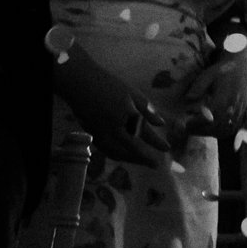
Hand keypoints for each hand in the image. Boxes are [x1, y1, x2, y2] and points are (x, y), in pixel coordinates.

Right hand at [53, 51, 175, 167]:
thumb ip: (147, 109)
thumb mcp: (132, 93)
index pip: (145, 133)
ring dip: (130, 159)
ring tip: (142, 161)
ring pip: (116, 153)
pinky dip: (117, 154)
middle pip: (131, 148)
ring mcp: (99, 132)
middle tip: (156, 164)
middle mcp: (113, 127)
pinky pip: (106, 149)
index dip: (156, 142)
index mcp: (126, 115)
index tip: (167, 149)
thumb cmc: (108, 84)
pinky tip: (124, 155)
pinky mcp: (90, 133)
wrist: (79, 83)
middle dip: (144, 158)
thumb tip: (161, 124)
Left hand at [178, 46, 246, 140]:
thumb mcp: (209, 74)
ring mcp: (239, 112)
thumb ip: (198, 86)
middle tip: (188, 129)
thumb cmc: (222, 71)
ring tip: (197, 130)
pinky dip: (221, 132)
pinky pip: (233, 129)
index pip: (210, 116)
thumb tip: (188, 98)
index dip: (198, 123)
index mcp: (224, 98)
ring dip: (211, 133)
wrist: (242, 70)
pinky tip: (211, 130)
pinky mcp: (242, 114)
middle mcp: (233, 107)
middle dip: (201, 131)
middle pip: (217, 127)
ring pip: (226, 130)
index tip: (186, 123)